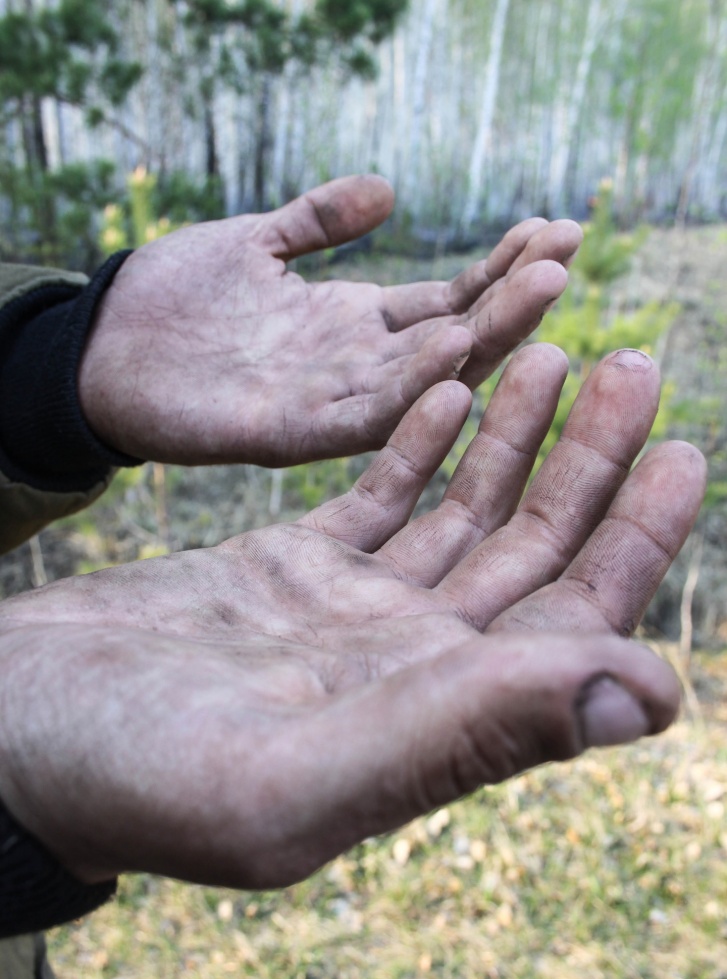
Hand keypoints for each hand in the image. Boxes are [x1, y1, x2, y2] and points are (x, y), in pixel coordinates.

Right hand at [0, 346, 703, 889]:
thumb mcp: (295, 773)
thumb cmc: (127, 776)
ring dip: (518, 437)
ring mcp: (349, 614)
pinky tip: (458, 385)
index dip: (633, 546)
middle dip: (589, 464)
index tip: (680, 454)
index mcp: (428, 722)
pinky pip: (380, 498)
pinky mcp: (289, 569)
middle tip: (636, 365)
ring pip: (464, 515)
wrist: (7, 732)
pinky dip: (422, 441)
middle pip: (530, 557)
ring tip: (560, 353)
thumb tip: (655, 695)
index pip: (568, 630)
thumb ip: (470, 734)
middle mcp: (407, 668)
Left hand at [78, 174, 580, 465]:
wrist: (101, 345)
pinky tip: (455, 350)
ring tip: (538, 291)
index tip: (557, 227)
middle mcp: (356, 369)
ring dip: (482, 338)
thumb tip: (388, 189)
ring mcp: (326, 403)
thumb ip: (319, 220)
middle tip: (568, 253)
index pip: (449, 299)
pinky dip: (412, 388)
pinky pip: (364, 417)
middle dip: (512, 297)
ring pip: (424, 378)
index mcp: (356, 326)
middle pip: (453, 337)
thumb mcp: (257, 242)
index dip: (503, 267)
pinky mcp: (286, 433)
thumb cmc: (176, 298)